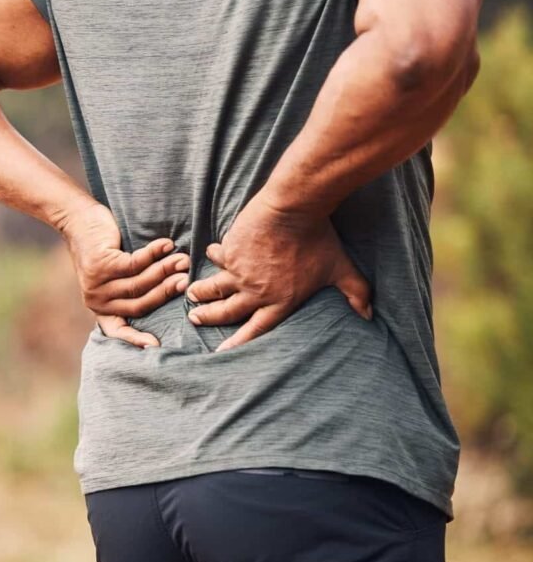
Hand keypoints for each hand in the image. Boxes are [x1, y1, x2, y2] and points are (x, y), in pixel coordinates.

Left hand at [59, 200, 189, 347]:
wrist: (79, 219)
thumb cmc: (104, 247)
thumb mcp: (114, 275)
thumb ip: (131, 287)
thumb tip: (174, 289)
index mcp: (101, 308)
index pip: (117, 330)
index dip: (135, 340)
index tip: (155, 346)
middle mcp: (98, 300)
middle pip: (140, 303)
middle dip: (166, 292)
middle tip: (187, 282)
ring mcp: (97, 284)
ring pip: (139, 283)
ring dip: (165, 271)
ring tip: (183, 261)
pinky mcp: (101, 265)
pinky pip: (135, 263)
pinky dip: (154, 254)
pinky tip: (167, 246)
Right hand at [186, 194, 371, 351]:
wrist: (293, 209)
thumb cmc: (318, 239)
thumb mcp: (341, 269)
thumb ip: (356, 293)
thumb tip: (371, 314)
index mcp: (279, 301)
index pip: (255, 330)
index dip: (238, 343)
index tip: (221, 353)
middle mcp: (255, 292)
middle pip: (227, 311)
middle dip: (209, 317)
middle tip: (195, 318)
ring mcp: (239, 272)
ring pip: (215, 287)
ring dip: (201, 292)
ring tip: (191, 293)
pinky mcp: (230, 251)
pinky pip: (218, 256)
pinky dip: (214, 255)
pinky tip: (211, 252)